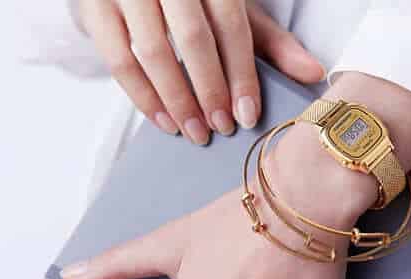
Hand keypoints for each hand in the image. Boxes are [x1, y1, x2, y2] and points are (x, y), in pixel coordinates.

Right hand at [77, 0, 324, 143]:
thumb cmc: (193, 0)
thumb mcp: (234, 10)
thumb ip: (270, 42)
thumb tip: (315, 74)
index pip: (230, 24)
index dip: (241, 73)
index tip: (247, 116)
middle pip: (192, 39)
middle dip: (210, 90)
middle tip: (221, 129)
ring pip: (152, 52)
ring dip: (176, 100)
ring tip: (195, 134)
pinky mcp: (96, 9)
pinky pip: (118, 60)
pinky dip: (142, 97)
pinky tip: (164, 123)